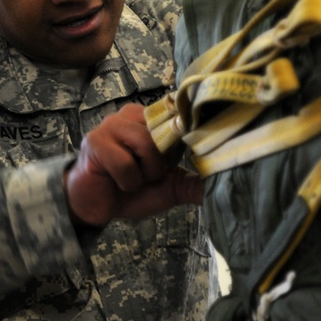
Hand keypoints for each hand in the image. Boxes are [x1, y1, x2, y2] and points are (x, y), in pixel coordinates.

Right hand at [64, 104, 203, 227]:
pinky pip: (125, 163)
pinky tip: (116, 182)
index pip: (178, 120)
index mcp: (151, 119)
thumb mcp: (170, 187)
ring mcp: (112, 124)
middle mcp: (132, 114)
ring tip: (132, 179)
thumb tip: (225, 181)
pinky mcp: (95, 140)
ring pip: (148, 146)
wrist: (97, 206)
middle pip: (166, 135)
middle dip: (160, 166)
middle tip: (146, 176)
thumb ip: (194, 183)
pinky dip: (127, 182)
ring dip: (144, 174)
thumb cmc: (133, 189)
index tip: (172, 163)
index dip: (181, 145)